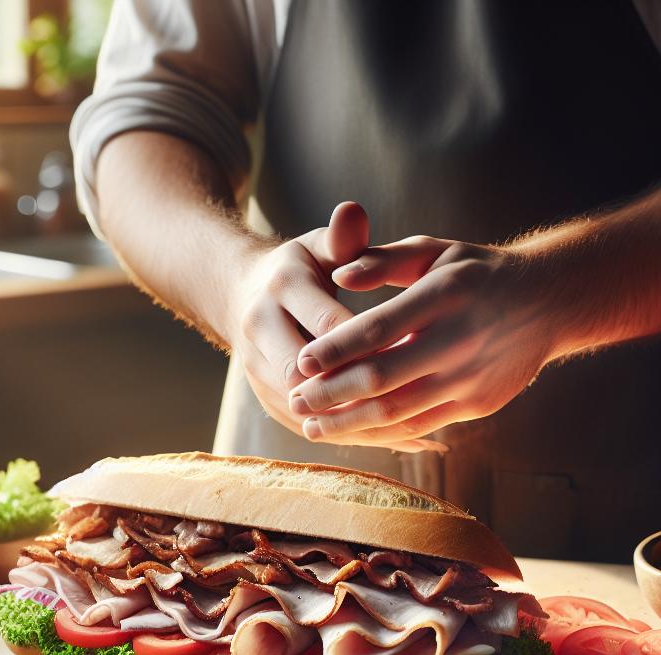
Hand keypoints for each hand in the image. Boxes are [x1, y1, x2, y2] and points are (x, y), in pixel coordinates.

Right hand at [218, 203, 446, 452]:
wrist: (242, 293)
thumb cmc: (301, 265)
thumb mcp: (320, 243)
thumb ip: (344, 237)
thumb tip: (354, 212)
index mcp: (280, 287)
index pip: (328, 323)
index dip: (370, 344)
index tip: (418, 352)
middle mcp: (259, 329)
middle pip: (308, 374)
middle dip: (355, 389)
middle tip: (414, 396)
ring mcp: (255, 367)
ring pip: (304, 407)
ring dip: (352, 419)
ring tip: (410, 422)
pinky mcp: (264, 396)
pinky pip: (306, 424)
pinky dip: (347, 432)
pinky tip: (392, 435)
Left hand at [285, 236, 560, 446]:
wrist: (547, 302)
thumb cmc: (475, 271)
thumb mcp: (434, 251)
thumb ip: (382, 260)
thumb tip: (338, 275)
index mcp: (445, 294)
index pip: (379, 329)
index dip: (336, 350)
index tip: (302, 363)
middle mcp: (461, 339)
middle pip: (384, 378)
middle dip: (332, 395)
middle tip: (295, 401)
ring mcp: (472, 378)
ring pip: (400, 411)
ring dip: (350, 423)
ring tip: (313, 426)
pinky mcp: (479, 404)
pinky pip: (422, 425)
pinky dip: (383, 432)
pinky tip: (353, 431)